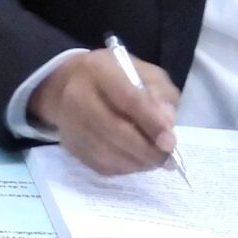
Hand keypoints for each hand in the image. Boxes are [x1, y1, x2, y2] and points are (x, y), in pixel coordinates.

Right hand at [30, 49, 180, 176]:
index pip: (127, 99)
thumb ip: (160, 93)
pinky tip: (135, 160)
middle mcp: (77, 95)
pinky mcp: (70, 144)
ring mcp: (70, 122)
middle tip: (167, 158)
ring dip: (137, 162)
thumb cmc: (114, 76)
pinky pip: (100, 164)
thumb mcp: (143, 72)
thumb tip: (166, 124)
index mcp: (99, 70)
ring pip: (107, 153)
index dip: (151, 123)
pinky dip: (123, 168)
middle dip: (146, 150)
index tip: (170, 142)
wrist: (67, 84)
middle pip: (115, 130)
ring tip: (154, 160)